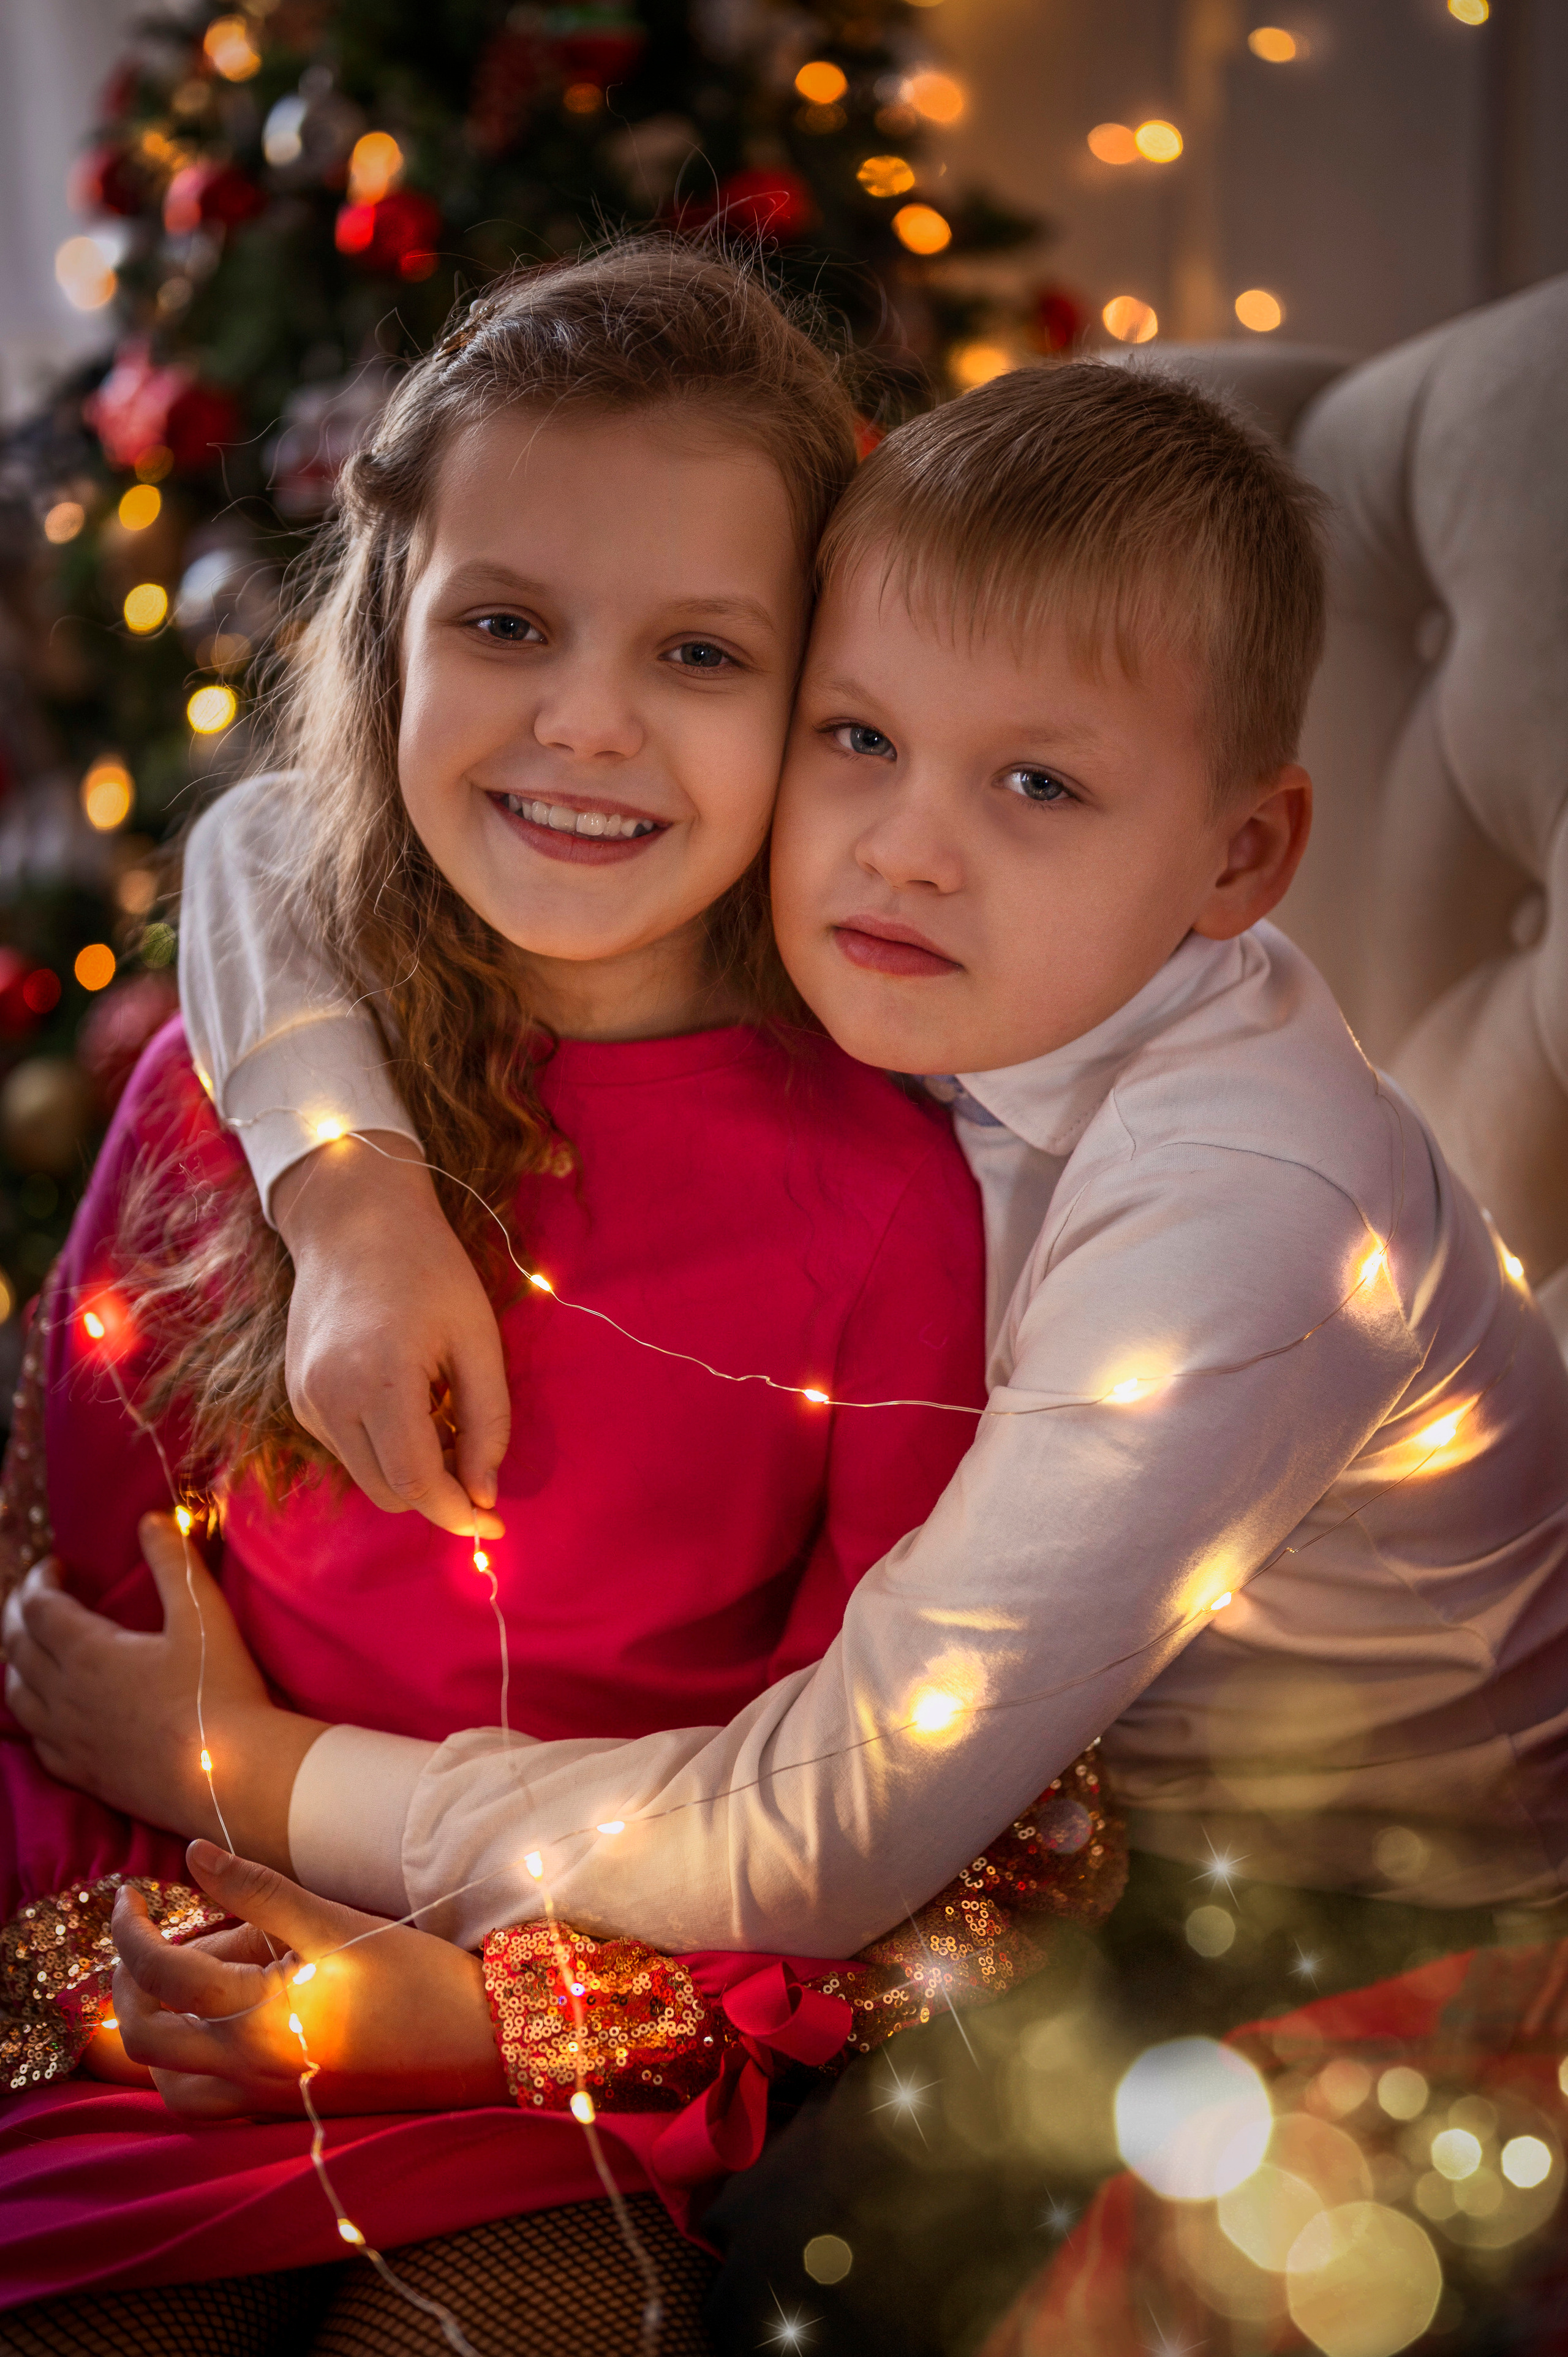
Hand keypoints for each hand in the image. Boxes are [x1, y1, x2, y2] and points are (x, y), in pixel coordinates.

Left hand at [2, 1513, 324, 1870]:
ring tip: (35, 1647)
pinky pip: (36, 1740)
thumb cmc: (220, 1692)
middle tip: (39, 1596)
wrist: (228, 1777)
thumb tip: (150, 1519)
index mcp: (87, 1652)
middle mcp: (64, 1695)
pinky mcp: (82, 1773)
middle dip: (20, 1613)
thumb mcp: (203, 1615)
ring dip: (18, 1662)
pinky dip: (33, 1713)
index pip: (38, 1606)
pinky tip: (50, 1711)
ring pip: (17, 1694)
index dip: (40, 1579)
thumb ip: (173, 1562)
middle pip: (17, 1647)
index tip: (57, 1565)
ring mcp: (68, 1739)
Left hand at [111, 1840, 507, 2117]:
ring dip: (154, 2030)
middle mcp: (248, 2069)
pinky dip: (187, 2067)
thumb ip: (259, 1890)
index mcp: (256, 2019)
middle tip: (144, 1936)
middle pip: (144, 2039)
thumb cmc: (415, 1977)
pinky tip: (218, 2023)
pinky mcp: (285, 2109)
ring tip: (181, 1977)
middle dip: (127, 1983)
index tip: (128, 1895)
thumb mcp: (336, 1921)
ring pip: (168, 2082)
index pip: (159, 1974)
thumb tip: (191, 1853)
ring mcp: (264, 2098)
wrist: (481, 2046)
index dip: (129, 1931)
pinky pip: (205, 2104)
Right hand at [274, 1132, 509, 1539]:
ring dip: (411, 1470)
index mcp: (379, 1381)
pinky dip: (384, 1447)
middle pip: (389, 1494)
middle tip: (475, 1458)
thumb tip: (484, 1494)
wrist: (354, 1221)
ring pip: (366, 1477)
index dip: (459, 1515)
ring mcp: (305, 1401)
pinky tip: (407, 1400)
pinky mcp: (297, 1398)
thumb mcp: (478, 1338)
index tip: (494, 1526)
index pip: (418, 1484)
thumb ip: (486, 1422)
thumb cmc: (429, 1270)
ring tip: (441, 1411)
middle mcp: (329, 1400)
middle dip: (439, 1495)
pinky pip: (348, 1449)